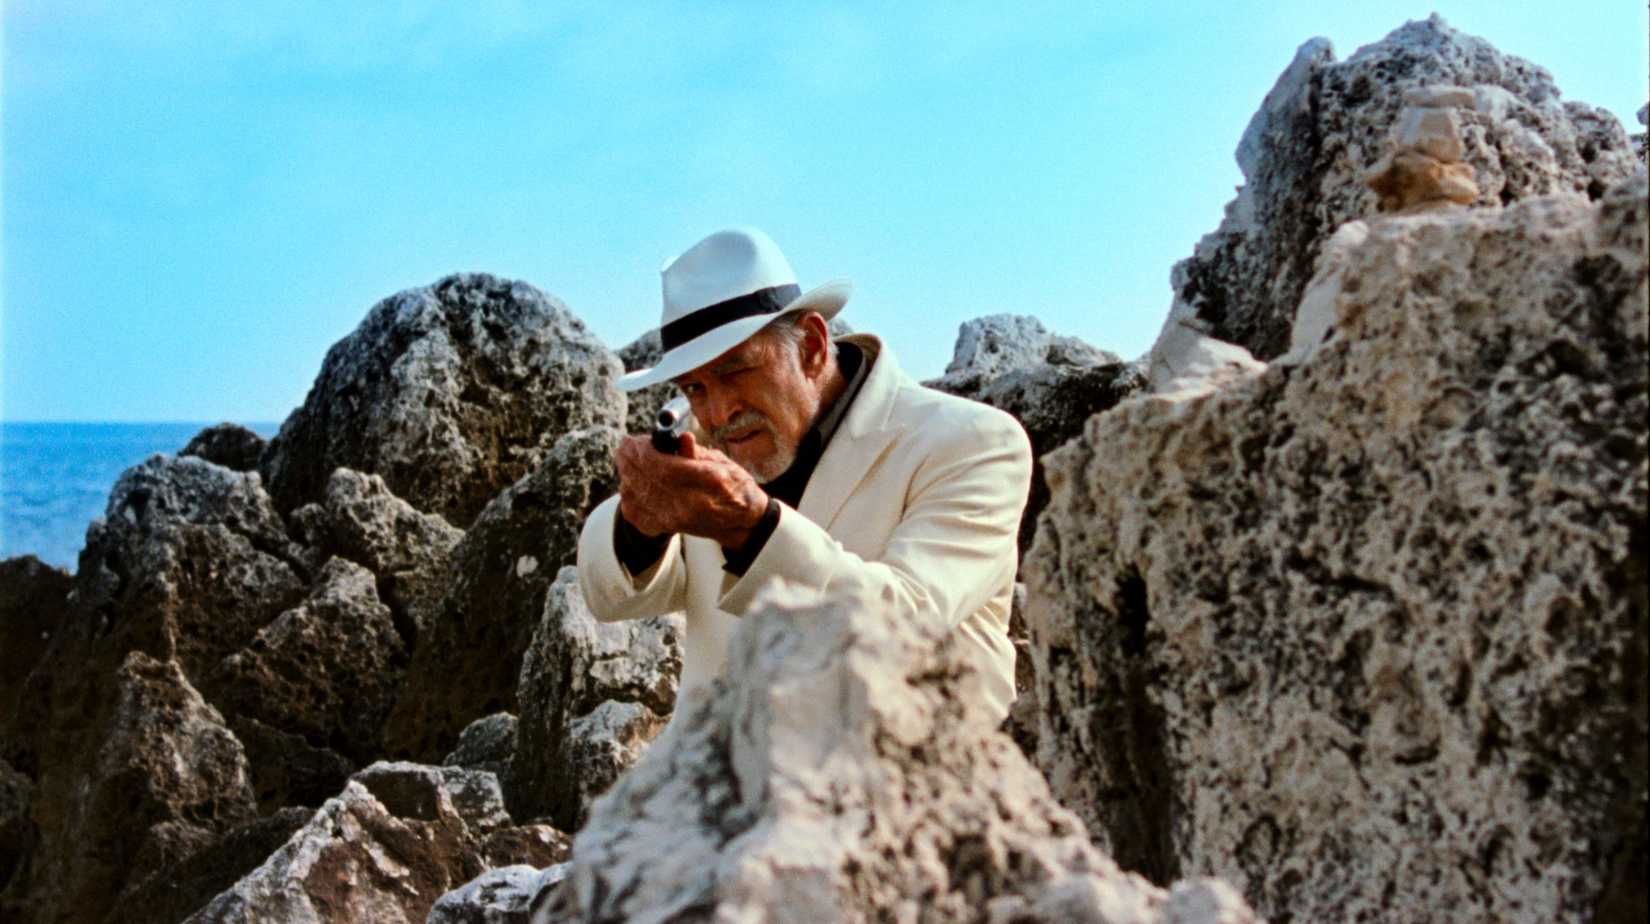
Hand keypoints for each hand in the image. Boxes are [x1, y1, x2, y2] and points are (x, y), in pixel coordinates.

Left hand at [614, 432, 768, 548]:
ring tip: (627, 461)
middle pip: (645, 481)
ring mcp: (677, 519)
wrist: (741, 522)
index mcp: (709, 482)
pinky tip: (631, 483)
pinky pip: (635, 513)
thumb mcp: (723, 462)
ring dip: (626, 475)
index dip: (642, 452)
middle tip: (625, 446)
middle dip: (629, 460)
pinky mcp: (667, 528)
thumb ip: (696, 452)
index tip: (634, 440)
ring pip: (636, 496)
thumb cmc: (734, 486)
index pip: (663, 467)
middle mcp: (691, 504)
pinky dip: (628, 496)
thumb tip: (681, 437)